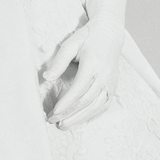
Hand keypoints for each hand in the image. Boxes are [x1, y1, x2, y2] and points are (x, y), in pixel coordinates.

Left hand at [43, 0, 127, 129]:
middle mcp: (105, 75)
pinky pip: (103, 105)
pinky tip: (78, 119)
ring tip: (63, 125)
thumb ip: (59, 61)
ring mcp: (111, 83)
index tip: (55, 112)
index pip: (79, 89)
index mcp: (94, 64)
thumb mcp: (71, 43)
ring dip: (79, 118)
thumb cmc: (88, 37)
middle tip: (53, 121)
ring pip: (95, 106)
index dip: (67, 103)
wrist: (110, 34)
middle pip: (86, 101)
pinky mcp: (113, 87)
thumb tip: (46, 77)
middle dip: (69, 114)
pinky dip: (91, 115)